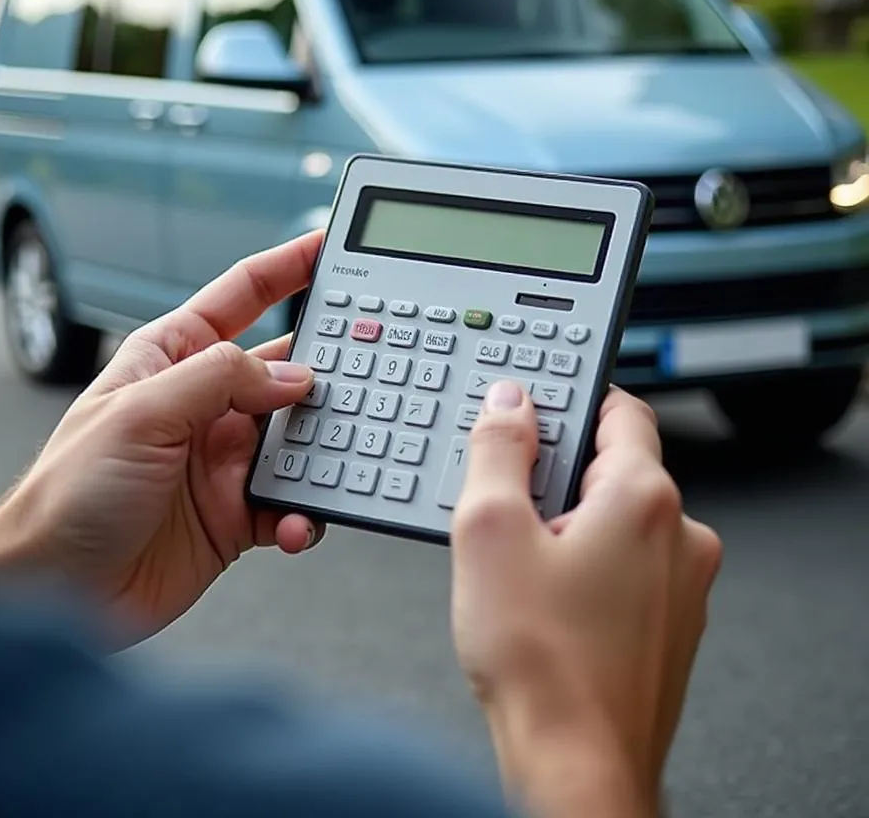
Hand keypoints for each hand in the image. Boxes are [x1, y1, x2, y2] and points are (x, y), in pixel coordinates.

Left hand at [0, 233, 325, 645]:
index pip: (244, 294)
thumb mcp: (142, 412)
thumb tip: (295, 377)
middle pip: (287, 368)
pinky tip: (294, 523)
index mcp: (176, 357)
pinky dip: (304, 513)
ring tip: (339, 457)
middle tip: (372, 366)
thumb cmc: (71, 492)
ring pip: (300, 438)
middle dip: (329, 367)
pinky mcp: (237, 512)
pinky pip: (291, 503)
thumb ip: (221, 379)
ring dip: (323, 450)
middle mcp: (206, 402)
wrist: (56, 591)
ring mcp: (224, 458)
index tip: (334, 247)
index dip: (290, 266)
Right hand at [451, 382, 721, 817]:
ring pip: (617, 523)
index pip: (619, 409)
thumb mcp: (488, 530)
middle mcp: (679, 537)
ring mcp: (681, 587)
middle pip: (614, 468)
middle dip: (558, 478)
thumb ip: (499, 450)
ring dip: (569, 527)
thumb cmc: (540, 664)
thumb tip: (509, 405)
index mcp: (644, 499)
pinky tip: (546, 604)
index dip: (571, 402)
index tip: (535, 411)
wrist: (575, 768)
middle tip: (508, 508)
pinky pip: (626, 569)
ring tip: (521, 568)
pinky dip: (587, 569)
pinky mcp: (669, 626)